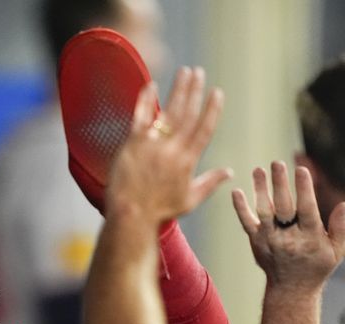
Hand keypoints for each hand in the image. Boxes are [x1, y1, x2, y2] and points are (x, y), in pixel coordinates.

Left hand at [107, 67, 230, 225]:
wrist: (131, 214)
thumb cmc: (159, 210)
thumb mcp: (190, 199)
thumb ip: (210, 182)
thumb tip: (230, 171)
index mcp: (188, 161)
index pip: (204, 129)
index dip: (212, 109)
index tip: (217, 92)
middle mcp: (172, 149)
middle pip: (187, 114)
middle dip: (195, 91)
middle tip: (199, 72)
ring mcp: (152, 144)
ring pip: (168, 111)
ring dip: (178, 89)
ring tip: (184, 71)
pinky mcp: (133, 143)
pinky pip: (140, 116)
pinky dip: (146, 99)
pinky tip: (151, 84)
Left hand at [232, 162, 344, 292]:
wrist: (290, 288)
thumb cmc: (316, 265)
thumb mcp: (337, 250)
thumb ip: (341, 228)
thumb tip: (344, 204)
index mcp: (310, 238)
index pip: (307, 210)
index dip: (304, 190)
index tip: (302, 170)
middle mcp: (287, 237)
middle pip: (283, 207)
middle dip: (280, 184)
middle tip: (277, 163)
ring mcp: (269, 239)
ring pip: (263, 211)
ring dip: (260, 190)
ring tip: (259, 170)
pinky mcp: (255, 241)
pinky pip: (246, 222)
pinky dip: (240, 208)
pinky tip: (236, 191)